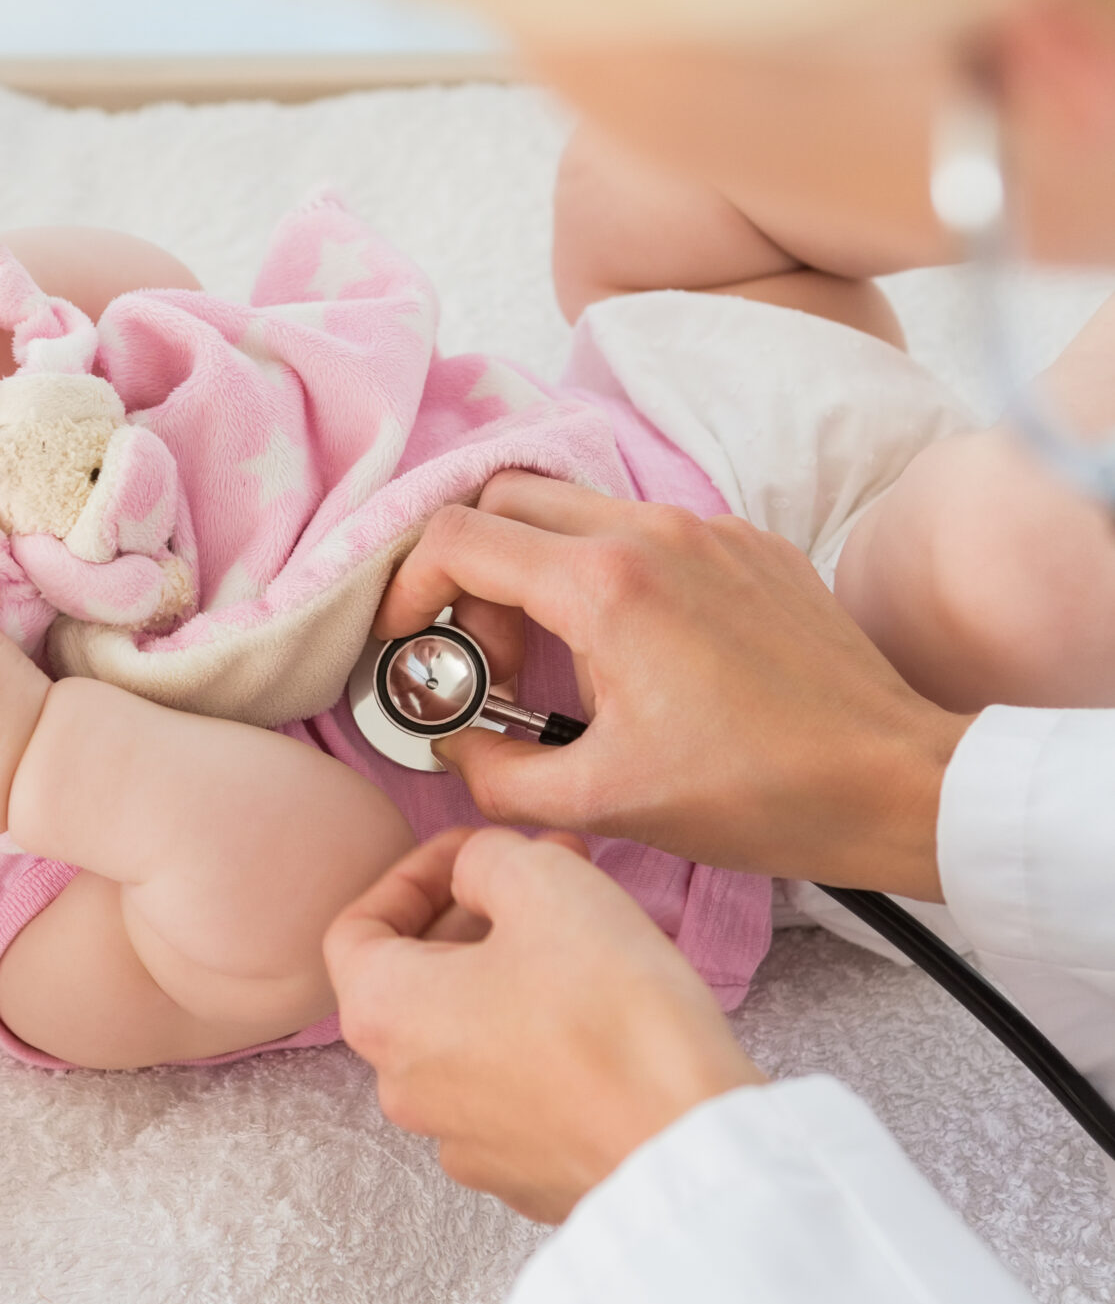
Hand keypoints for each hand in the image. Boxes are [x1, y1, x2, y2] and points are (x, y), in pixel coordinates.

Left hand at [325, 826, 762, 1223]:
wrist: (686, 1145)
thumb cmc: (611, 1013)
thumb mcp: (544, 881)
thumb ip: (486, 859)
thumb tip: (475, 874)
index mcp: (384, 1015)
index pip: (358, 928)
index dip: (415, 874)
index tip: (474, 851)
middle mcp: (405, 1087)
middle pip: (415, 979)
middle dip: (477, 913)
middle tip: (546, 871)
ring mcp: (462, 1141)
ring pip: (467, 1032)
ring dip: (511, 971)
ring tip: (583, 932)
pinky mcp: (522, 1172)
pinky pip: (512, 1088)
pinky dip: (539, 1037)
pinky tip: (600, 1012)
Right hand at [379, 473, 973, 895]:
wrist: (894, 781)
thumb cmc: (758, 794)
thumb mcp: (602, 804)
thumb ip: (496, 774)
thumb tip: (456, 748)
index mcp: (604, 585)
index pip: (459, 536)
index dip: (409, 586)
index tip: (411, 640)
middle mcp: (652, 531)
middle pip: (508, 500)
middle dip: (472, 572)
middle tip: (488, 656)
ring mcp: (708, 528)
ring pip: (579, 511)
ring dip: (542, 574)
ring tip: (565, 668)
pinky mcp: (750, 545)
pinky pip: (649, 533)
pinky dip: (612, 577)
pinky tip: (640, 658)